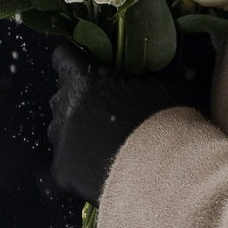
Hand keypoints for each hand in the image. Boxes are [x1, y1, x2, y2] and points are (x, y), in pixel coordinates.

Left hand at [48, 48, 176, 202]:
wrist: (162, 169)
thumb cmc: (165, 124)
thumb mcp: (167, 86)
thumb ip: (150, 79)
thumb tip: (157, 79)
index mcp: (85, 78)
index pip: (62, 58)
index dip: (75, 62)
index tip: (85, 69)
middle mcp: (65, 105)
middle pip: (63, 96)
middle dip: (81, 101)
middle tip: (107, 113)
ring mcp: (61, 138)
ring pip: (61, 130)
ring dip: (77, 133)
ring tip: (104, 145)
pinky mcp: (62, 169)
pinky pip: (64, 163)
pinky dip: (78, 165)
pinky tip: (101, 167)